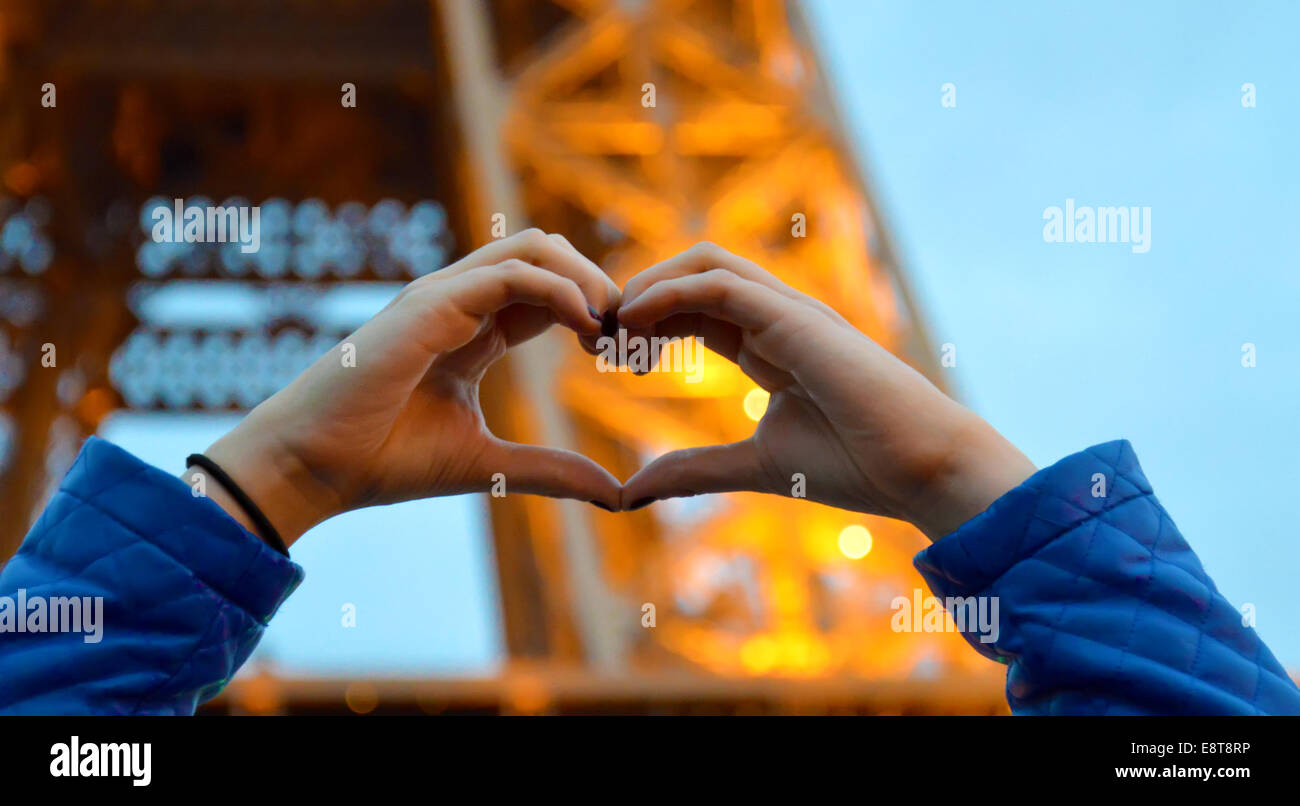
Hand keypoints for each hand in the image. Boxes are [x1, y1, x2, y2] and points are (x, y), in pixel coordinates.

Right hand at [190, 230, 623, 546]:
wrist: (314, 469)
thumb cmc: (384, 462)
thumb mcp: (488, 465)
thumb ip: (551, 471)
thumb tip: (614, 493)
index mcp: (473, 331)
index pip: (549, 294)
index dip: (596, 314)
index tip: (626, 356)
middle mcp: (460, 303)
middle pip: (550, 256)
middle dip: (601, 287)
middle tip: (630, 338)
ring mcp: (444, 296)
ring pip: (534, 249)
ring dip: (588, 279)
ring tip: (613, 328)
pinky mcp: (431, 303)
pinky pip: (511, 273)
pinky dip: (560, 289)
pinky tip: (587, 325)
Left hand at [616, 242, 1035, 539]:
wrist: (919, 468)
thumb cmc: (856, 465)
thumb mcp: (754, 465)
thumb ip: (695, 469)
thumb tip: (633, 488)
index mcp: (768, 344)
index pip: (692, 311)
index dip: (644, 324)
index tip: (604, 357)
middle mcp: (776, 317)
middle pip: (690, 276)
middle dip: (636, 298)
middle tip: (596, 340)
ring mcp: (788, 309)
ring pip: (703, 262)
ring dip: (647, 286)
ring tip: (610, 328)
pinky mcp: (794, 315)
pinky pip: (719, 282)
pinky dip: (669, 292)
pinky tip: (634, 322)